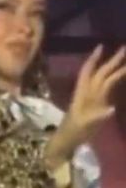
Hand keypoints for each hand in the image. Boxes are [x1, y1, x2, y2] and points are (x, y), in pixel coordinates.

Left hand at [46, 45, 125, 168]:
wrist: (67, 141)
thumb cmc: (73, 132)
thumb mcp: (84, 126)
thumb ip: (97, 117)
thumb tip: (111, 109)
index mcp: (83, 94)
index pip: (88, 73)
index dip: (93, 60)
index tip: (101, 47)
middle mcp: (88, 93)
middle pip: (100, 73)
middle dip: (111, 61)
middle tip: (125, 48)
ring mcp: (93, 98)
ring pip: (104, 80)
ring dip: (114, 69)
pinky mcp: (97, 104)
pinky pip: (106, 89)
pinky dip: (113, 81)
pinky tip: (120, 77)